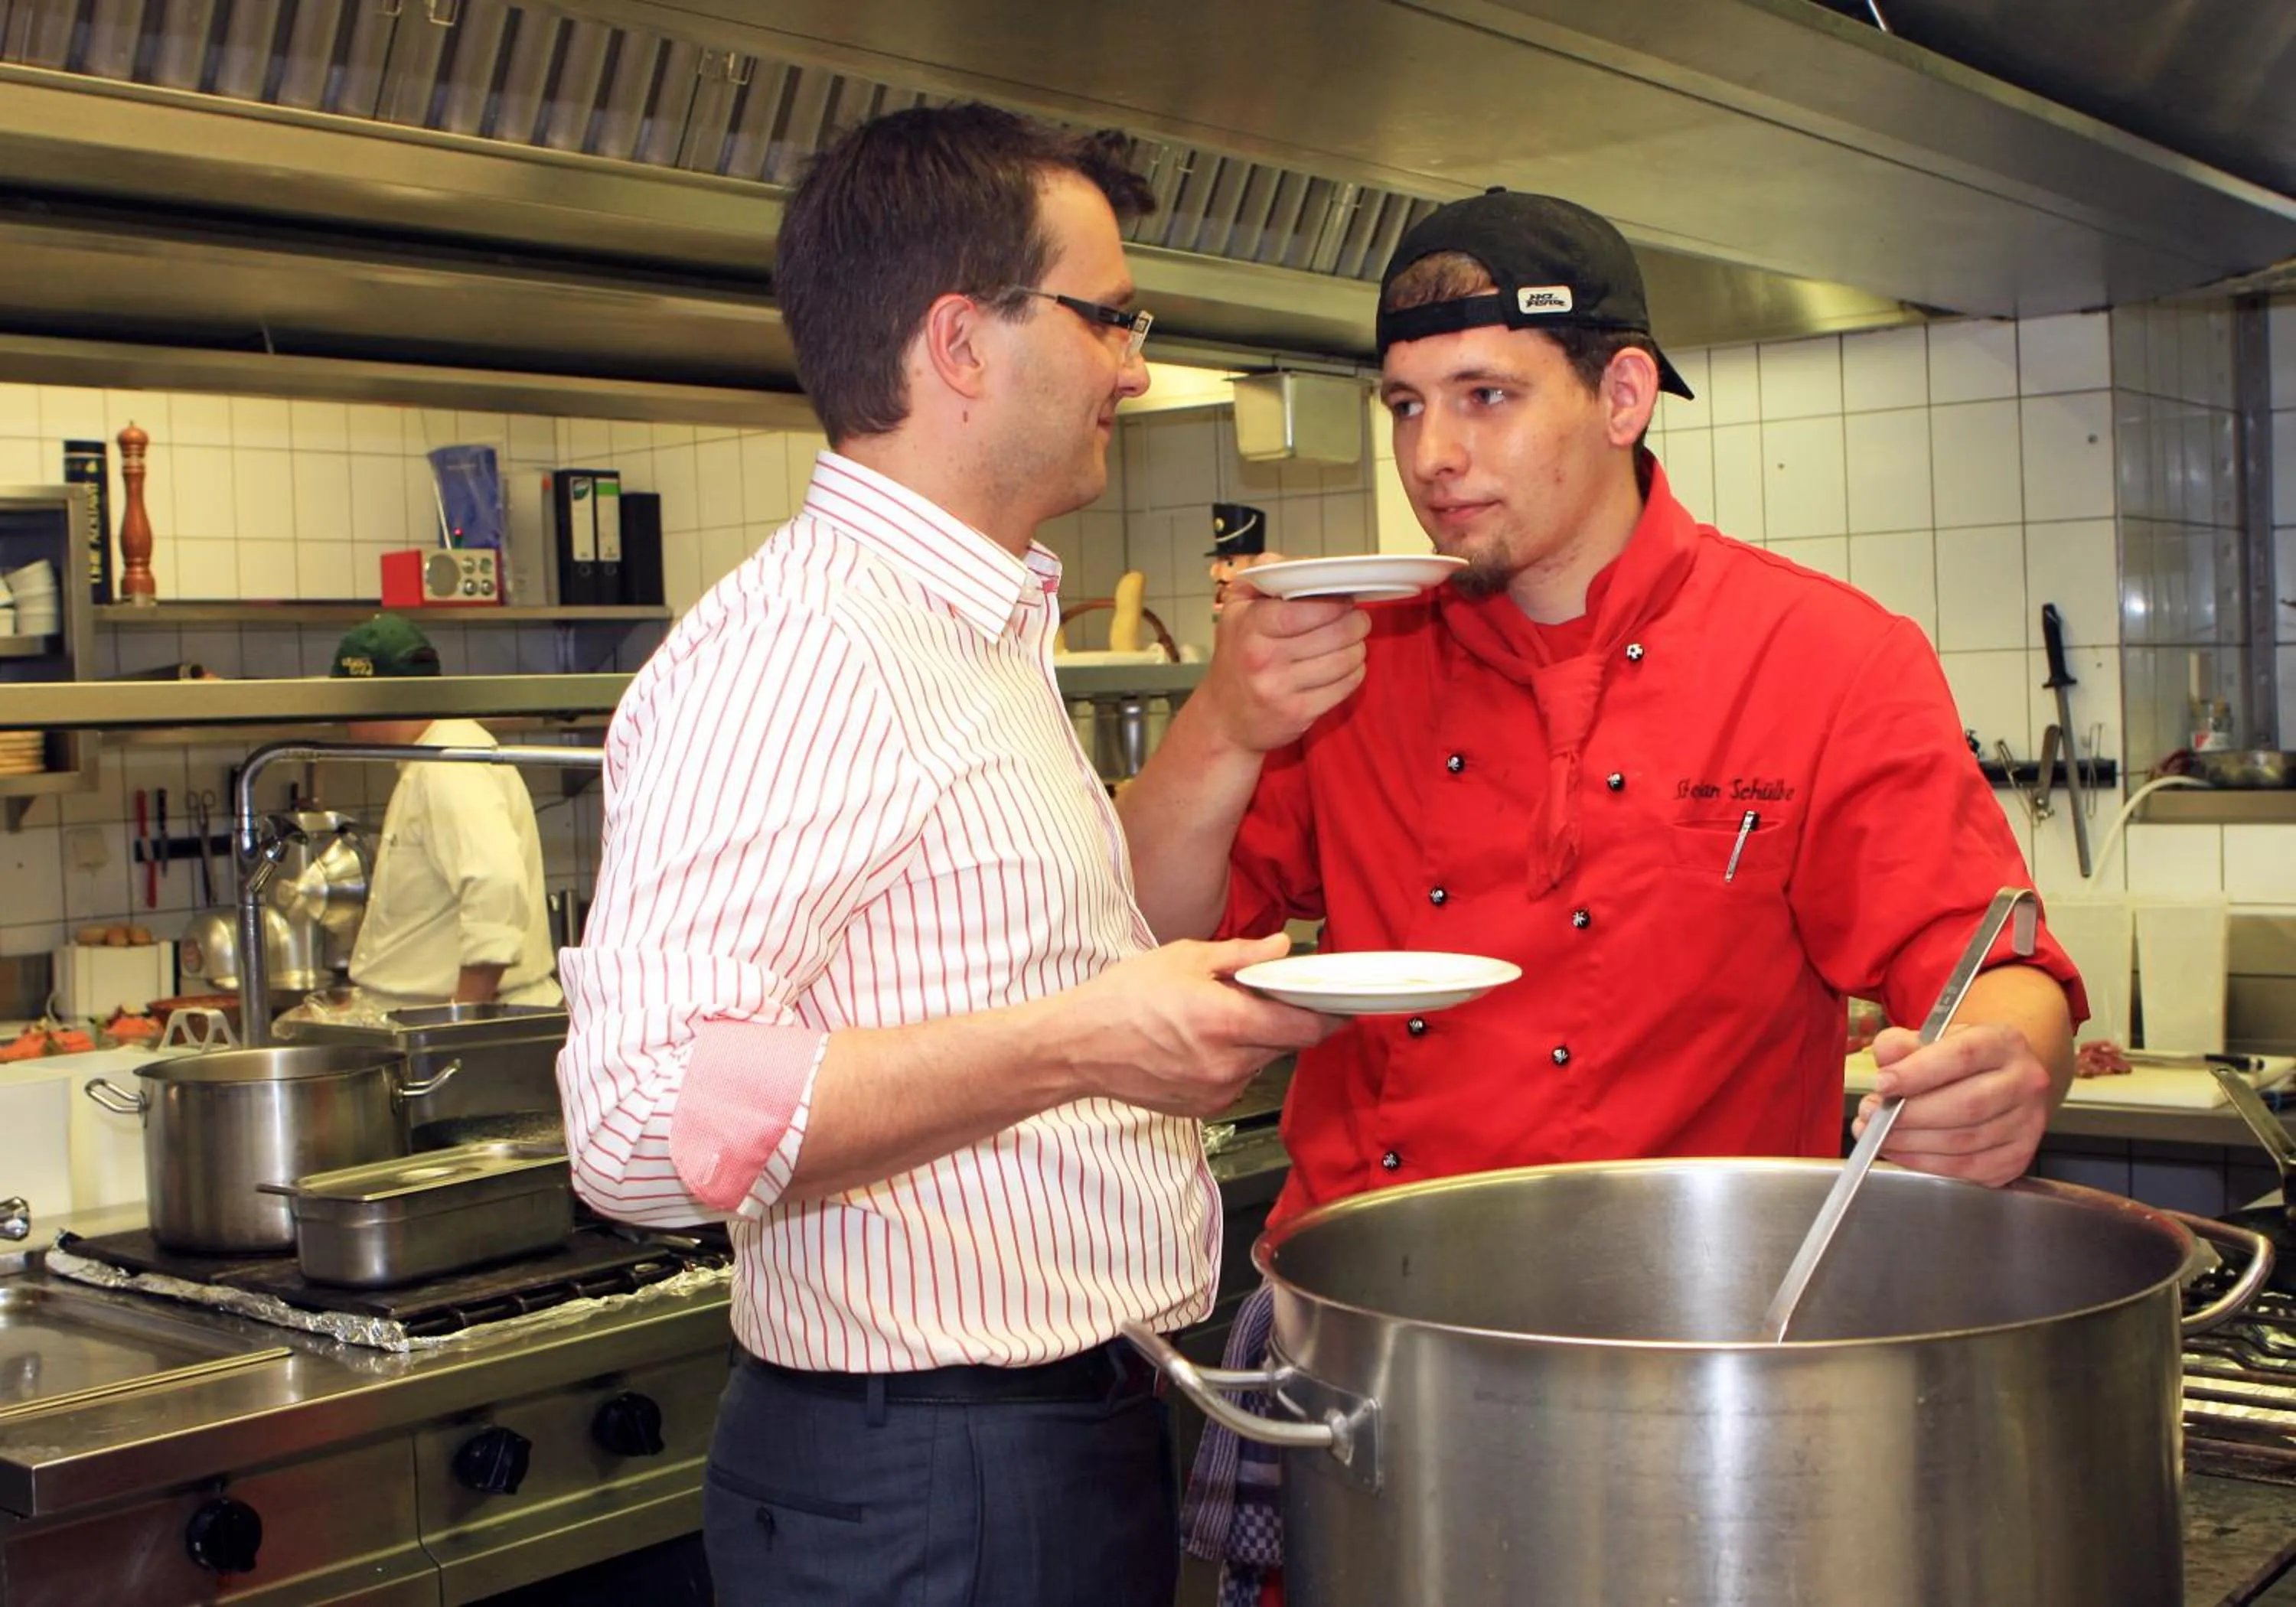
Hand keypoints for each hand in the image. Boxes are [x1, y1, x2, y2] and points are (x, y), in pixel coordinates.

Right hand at [1059, 932, 1344, 1116]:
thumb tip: (1279, 949)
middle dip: (1280, 1020)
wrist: (1077, 1046)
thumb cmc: (1120, 1000)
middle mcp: (1228, 1063)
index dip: (1328, 1016)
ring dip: (1252, 1040)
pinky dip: (1229, 1060)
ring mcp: (1216, 1090)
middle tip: (1255, 996)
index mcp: (1227, 1022)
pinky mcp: (1203, 1107)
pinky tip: (1196, 1042)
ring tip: (1212, 1017)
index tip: (1341, 1005)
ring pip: (1259, 1061)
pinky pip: (1235, 1079)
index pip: (1304, 1028)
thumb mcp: (1184, 958)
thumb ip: (1241, 955)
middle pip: (1284, 1044)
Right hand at [1198, 556, 1371, 753]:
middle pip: (1335, 633)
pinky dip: (1354, 673)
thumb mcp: (1237, 608)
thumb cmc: (1237, 655)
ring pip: (1345, 660)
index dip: (1334, 603)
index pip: (1303, 610)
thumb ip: (1268, 576)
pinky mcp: (1298, 714)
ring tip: (1352, 642)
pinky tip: (1346, 666)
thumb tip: (1310, 564)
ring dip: (1357, 647)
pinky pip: (1345, 686)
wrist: (1222, 718)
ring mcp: (1280, 689)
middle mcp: (1263, 658)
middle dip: (1356, 622)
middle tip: (1357, 619)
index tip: (1344, 600)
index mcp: (1249, 626)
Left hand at [1852, 1022, 2053, 1185]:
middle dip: (1910, 1115)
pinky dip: (1926, 1163)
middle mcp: (2025, 1082)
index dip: (1918, 1072)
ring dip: (1912, 1143)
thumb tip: (1886, 1058)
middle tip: (1870, 1114)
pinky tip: (1900, 1152)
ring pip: (1964, 1142)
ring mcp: (2028, 1123)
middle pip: (1966, 1105)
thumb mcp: (1932, 1038)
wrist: (1999, 1077)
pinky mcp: (2017, 1157)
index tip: (1881, 1083)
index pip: (1962, 1056)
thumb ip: (1903, 1044)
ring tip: (1878, 1134)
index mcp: (2004, 1043)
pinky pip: (1967, 1168)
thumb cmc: (1960, 1059)